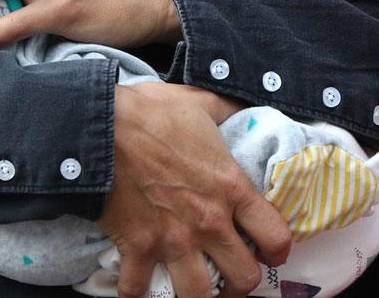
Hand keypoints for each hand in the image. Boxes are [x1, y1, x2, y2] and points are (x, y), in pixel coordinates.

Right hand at [100, 82, 290, 297]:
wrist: (100, 126)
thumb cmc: (150, 112)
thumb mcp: (199, 101)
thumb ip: (226, 106)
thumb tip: (241, 99)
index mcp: (231, 188)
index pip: (276, 235)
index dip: (278, 250)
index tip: (268, 251)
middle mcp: (209, 221)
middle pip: (245, 278)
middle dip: (242, 283)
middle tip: (231, 276)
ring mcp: (173, 239)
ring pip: (199, 296)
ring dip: (197, 295)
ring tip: (192, 286)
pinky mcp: (137, 247)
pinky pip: (139, 289)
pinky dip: (137, 290)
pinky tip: (137, 282)